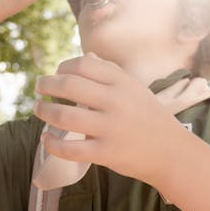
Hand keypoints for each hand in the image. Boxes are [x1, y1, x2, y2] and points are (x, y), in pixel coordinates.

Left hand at [33, 53, 188, 184]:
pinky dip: (51, 143)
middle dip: (46, 84)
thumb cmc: (149, 117)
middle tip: (38, 87)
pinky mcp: (106, 153)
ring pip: (64, 115)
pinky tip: (45, 139)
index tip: (56, 73)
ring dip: (44, 110)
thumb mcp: (134, 88)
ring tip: (38, 108)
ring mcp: (110, 128)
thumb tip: (85, 57)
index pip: (83, 64)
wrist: (172, 152)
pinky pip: (70, 149)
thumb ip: (110, 73)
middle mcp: (116, 101)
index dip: (63, 67)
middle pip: (69, 85)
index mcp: (122, 82)